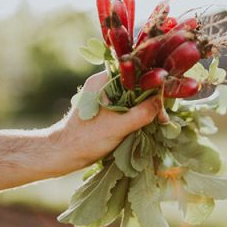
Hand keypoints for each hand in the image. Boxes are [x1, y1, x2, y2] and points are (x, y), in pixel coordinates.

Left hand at [48, 72, 162, 175]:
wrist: (62, 154)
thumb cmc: (85, 139)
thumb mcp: (118, 126)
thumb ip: (141, 113)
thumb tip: (161, 102)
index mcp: (102, 80)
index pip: (134, 72)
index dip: (152, 83)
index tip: (164, 98)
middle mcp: (103, 83)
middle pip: (135, 83)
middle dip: (151, 97)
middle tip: (163, 114)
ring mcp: (104, 95)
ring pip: (133, 95)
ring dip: (146, 106)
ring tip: (159, 120)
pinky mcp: (106, 108)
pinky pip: (127, 105)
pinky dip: (138, 112)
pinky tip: (148, 123)